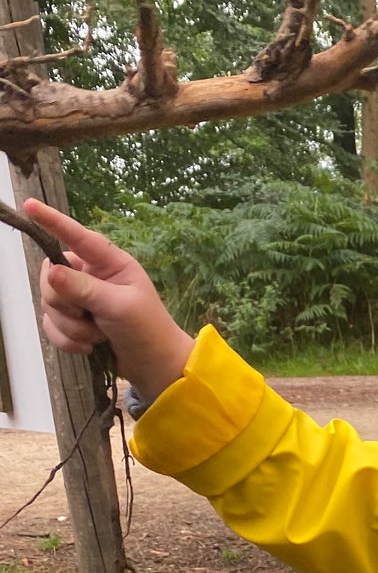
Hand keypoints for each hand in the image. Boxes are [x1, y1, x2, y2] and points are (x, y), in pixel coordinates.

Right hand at [25, 199, 193, 404]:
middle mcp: (90, 275)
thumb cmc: (147, 329)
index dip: (52, 221)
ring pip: (49, 304)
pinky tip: (89, 347)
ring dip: (70, 326)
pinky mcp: (72, 322)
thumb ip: (85, 288)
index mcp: (108, 262)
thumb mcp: (120, 306)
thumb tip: (50, 271)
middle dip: (65, 303)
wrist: (154, 366)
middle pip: (50, 276)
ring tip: (98, 336)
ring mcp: (79, 299)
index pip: (76, 236)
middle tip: (89, 317)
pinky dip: (66, 340)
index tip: (30, 206)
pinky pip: (51, 326)